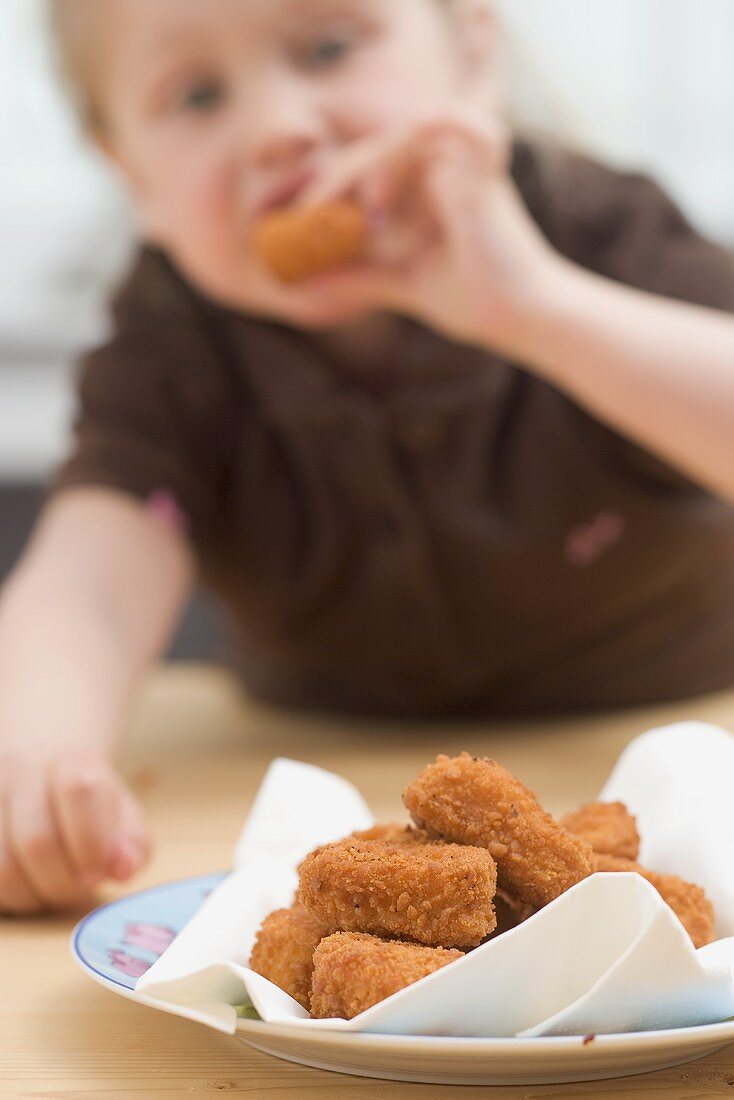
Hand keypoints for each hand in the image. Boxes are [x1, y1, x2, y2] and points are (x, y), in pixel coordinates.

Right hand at [0, 745, 150, 914]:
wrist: (41, 768)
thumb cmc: (90, 806)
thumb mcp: (124, 818)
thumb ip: (132, 845)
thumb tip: (122, 868)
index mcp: (71, 760)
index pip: (79, 790)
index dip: (91, 842)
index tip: (98, 873)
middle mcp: (21, 770)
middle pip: (36, 839)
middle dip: (63, 882)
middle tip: (77, 888)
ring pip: (1, 868)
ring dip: (31, 897)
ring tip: (49, 891)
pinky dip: (8, 896)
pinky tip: (25, 888)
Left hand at [298, 102, 557, 352]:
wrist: (520, 319)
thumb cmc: (474, 299)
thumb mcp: (400, 284)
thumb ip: (358, 276)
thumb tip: (301, 284)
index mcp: (425, 186)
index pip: (367, 165)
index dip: (328, 185)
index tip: (297, 221)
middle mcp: (445, 166)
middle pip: (377, 146)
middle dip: (336, 177)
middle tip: (307, 215)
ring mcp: (466, 163)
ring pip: (403, 134)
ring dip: (369, 168)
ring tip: (357, 215)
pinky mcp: (485, 170)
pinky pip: (453, 125)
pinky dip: (416, 144)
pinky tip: (381, 200)